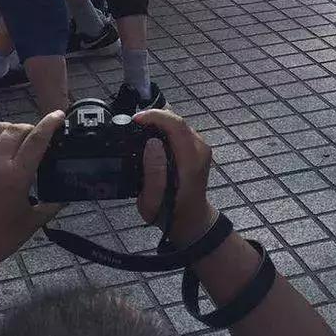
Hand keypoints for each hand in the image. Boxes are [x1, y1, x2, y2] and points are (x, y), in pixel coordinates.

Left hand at [0, 103, 63, 275]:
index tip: (58, 115)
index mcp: (17, 175)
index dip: (50, 124)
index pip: (37, 139)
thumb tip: (67, 195)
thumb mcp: (30, 223)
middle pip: (16, 130)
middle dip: (30, 128)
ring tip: (12, 135)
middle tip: (35, 137)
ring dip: (7, 127)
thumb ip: (51, 206)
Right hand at [134, 109, 214, 244]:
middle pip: (178, 120)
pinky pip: (179, 130)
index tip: (136, 120)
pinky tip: (152, 137)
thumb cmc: (170, 213)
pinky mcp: (197, 147)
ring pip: (178, 123)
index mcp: (190, 162)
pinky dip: (164, 128)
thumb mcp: (153, 202)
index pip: (176, 125)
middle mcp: (200, 150)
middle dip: (154, 116)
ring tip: (140, 130)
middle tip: (134, 124)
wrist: (190, 219)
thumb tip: (152, 143)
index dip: (155, 116)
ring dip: (159, 122)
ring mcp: (201, 147)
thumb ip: (153, 174)